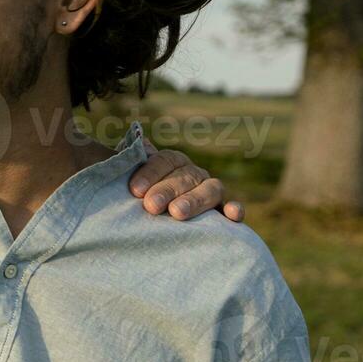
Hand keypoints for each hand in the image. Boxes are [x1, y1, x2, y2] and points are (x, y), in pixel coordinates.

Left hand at [128, 145, 243, 222]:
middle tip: (151, 206)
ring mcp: (209, 192)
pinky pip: (232, 209)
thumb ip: (129, 162)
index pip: (165, 160)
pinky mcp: (221, 212)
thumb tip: (137, 143)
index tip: (135, 190)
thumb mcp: (128, 180)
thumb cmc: (137, 199)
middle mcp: (193, 174)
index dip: (150, 173)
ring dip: (195, 201)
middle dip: (167, 190)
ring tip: (177, 213)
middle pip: (185, 176)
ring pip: (210, 190)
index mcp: (172, 162)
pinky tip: (232, 215)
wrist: (150, 218)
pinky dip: (234, 210)